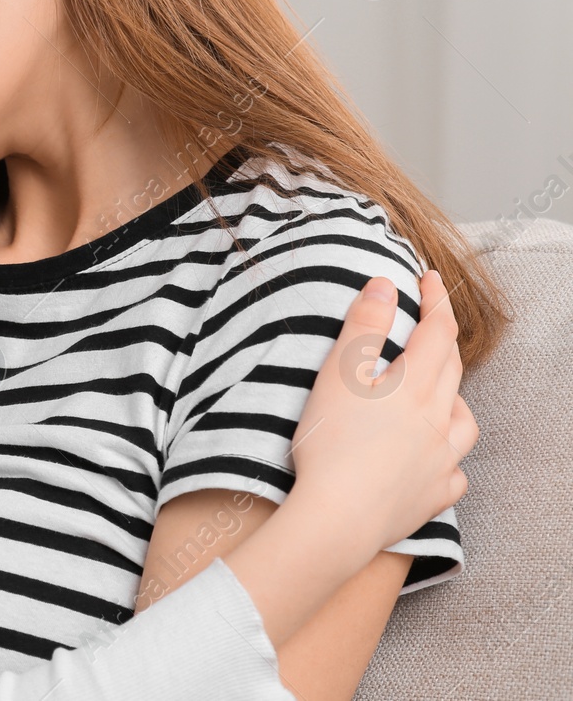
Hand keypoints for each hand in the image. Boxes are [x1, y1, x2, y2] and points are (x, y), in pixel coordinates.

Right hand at [291, 270, 478, 556]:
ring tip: (437, 396)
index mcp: (414, 386)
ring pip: (463, 422)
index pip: (437, 330)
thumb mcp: (337, 374)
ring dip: (454, 399)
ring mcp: (440, 461)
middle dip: (443, 340)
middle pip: (452, 371)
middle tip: (427, 323)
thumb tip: (385, 285)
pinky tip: (431, 457)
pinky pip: (454, 470)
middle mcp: (438, 420)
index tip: (429, 277)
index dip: (436, 300)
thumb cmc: (330, 444)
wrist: (338, 517)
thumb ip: (363, 326)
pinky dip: (448, 456)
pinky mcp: (433, 495)